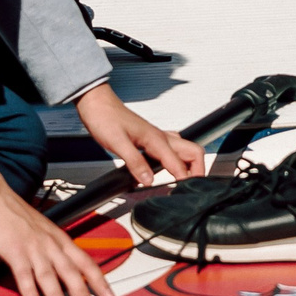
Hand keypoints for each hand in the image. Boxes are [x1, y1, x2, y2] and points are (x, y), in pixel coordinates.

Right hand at [0, 160, 110, 295]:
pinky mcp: (15, 251)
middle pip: (72, 271)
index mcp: (59, 238)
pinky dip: (30, 292)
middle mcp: (50, 243)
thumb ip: (51, 246)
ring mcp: (33, 247)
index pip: (85, 261)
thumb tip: (59, 267)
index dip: (98, 279)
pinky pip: (25, 276)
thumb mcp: (41, 229)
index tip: (108, 294)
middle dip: (83, 292)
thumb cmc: (15, 213)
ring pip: (50, 276)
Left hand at [74, 83, 201, 186]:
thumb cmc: (105, 119)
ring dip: (190, 164)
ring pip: (185, 149)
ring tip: (185, 180)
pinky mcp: (151, 137)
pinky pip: (173, 148)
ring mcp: (157, 136)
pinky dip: (177, 159)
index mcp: (156, 139)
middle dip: (198, 169)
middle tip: (194, 186)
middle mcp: (160, 137)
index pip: (179, 163)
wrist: (98, 104)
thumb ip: (135, 162)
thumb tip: (148, 181)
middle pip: (193, 152)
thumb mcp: (118, 143)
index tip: (187, 192)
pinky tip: (168, 167)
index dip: (185, 179)